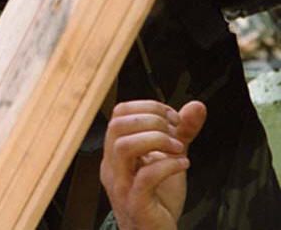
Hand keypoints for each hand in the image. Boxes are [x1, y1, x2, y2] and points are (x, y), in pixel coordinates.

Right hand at [100, 99, 206, 229]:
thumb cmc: (159, 199)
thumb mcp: (171, 157)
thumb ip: (182, 132)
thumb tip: (197, 106)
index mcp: (116, 152)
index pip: (119, 113)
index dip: (147, 107)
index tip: (172, 117)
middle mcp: (113, 167)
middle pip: (117, 125)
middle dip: (151, 119)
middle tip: (175, 129)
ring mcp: (121, 186)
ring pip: (124, 147)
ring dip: (155, 139)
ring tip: (178, 147)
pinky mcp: (136, 205)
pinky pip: (145, 177)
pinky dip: (167, 165)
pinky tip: (182, 165)